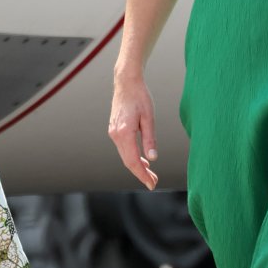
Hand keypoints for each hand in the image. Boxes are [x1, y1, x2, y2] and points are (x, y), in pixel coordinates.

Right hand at [108, 72, 158, 189]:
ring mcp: (113, 132)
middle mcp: (115, 135)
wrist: (126, 82)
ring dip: (137, 166)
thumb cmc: (140, 97)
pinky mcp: (114, 130)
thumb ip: (150, 138)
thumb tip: (152, 158)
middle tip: (154, 182)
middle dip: (141, 173)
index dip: (142, 175)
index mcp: (124, 133)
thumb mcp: (149, 117)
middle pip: (127, 161)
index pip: (132, 161)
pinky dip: (132, 157)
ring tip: (151, 173)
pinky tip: (143, 160)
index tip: (152, 184)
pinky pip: (123, 148)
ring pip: (125, 156)